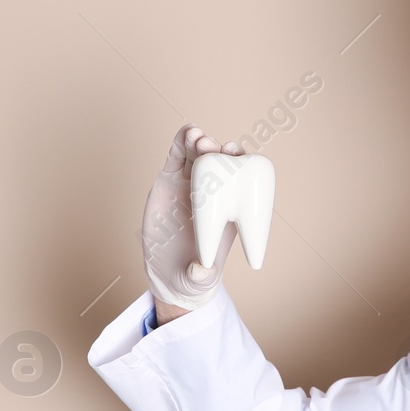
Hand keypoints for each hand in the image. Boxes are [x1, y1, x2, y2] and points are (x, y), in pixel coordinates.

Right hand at [142, 123, 243, 321]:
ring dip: (199, 142)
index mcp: (228, 209)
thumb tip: (201, 271)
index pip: (240, 181)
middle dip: (217, 150)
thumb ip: (201, 275)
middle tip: (211, 145)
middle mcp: (213, 192)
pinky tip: (186, 131)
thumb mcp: (200, 278)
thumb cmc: (195, 274)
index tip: (237, 155)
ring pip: (197, 155)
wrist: (170, 273)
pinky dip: (180, 142)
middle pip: (219, 163)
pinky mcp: (169, 181)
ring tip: (197, 136)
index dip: (240, 164)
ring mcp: (190, 183)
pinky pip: (176, 157)